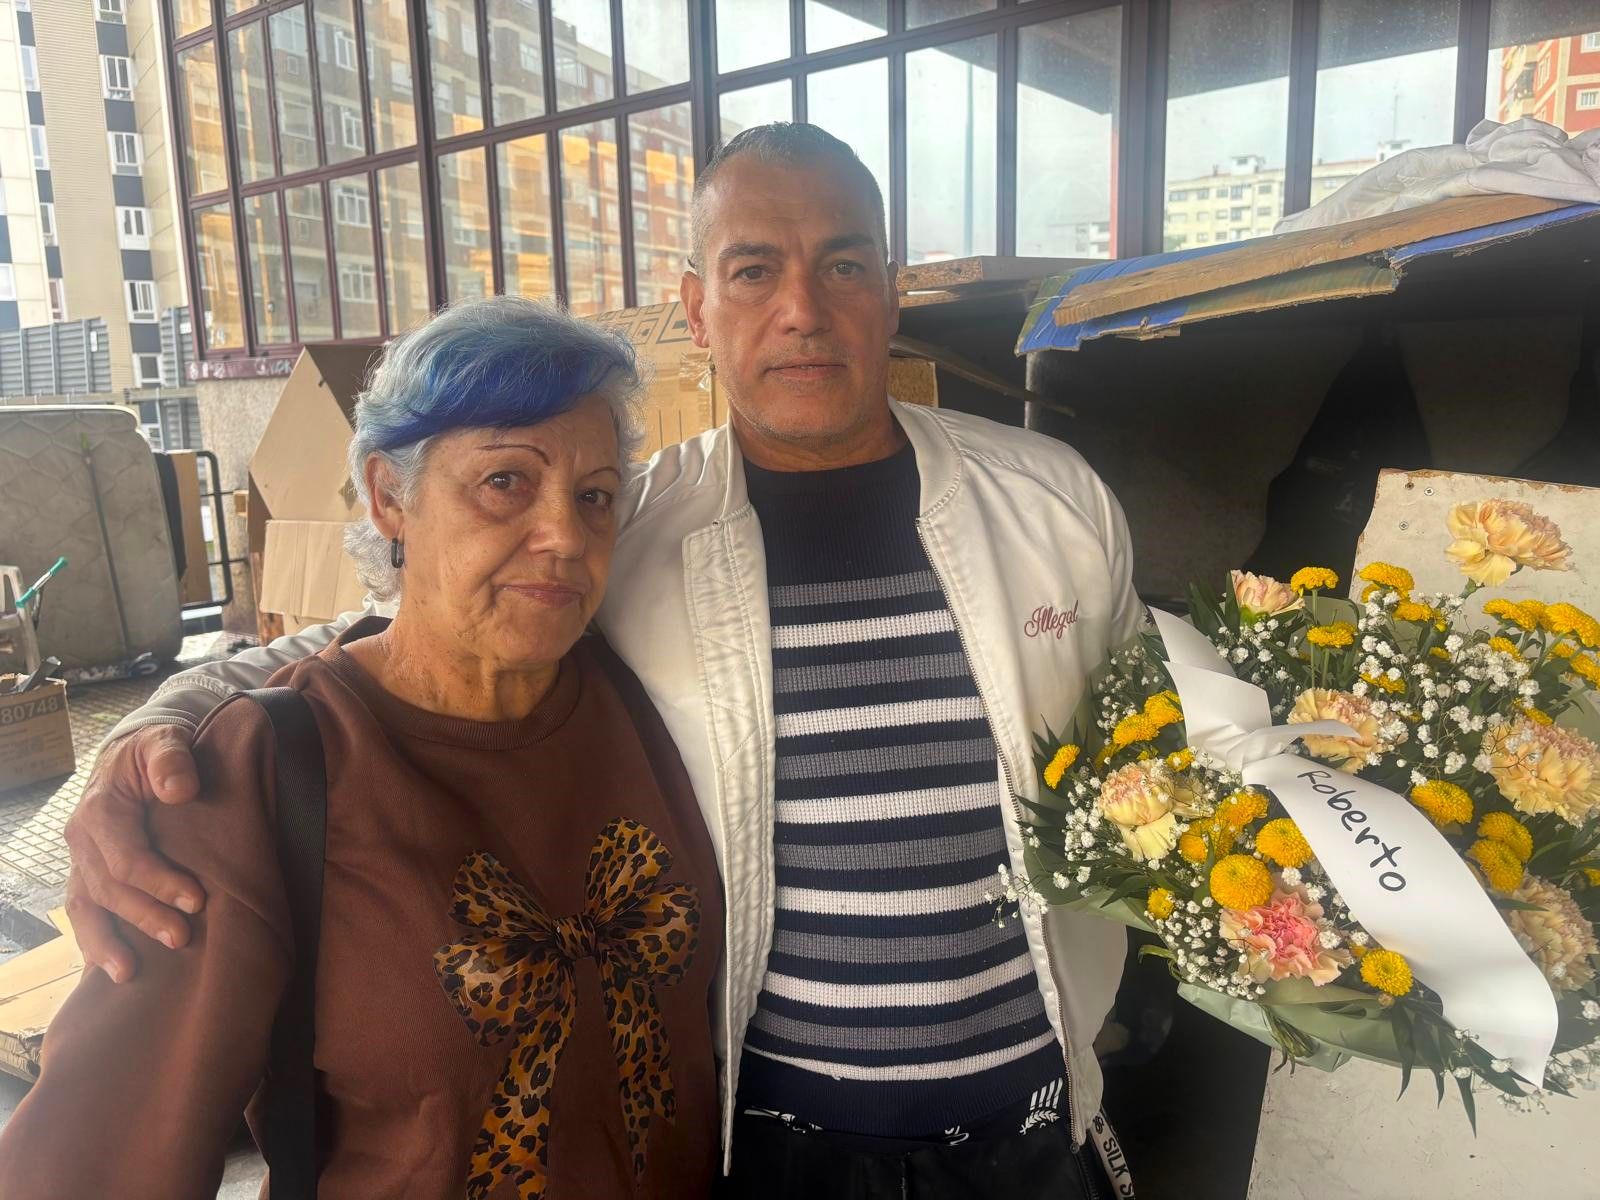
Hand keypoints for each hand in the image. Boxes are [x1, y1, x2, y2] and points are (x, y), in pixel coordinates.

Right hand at [63, 725, 207, 981]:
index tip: (196, 900)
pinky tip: (110, 968)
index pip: (126, 858)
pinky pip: (84, 911)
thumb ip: (171, 759)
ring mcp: (81, 860)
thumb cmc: (156, 750)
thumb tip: (179, 789)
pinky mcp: (88, 874)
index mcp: (101, 809)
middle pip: (109, 888)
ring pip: (87, 908)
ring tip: (129, 972)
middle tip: (181, 938)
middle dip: (144, 916)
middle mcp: (83, 839)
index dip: (159, 882)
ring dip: (106, 942)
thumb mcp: (165, 739)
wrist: (134, 754)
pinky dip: (93, 941)